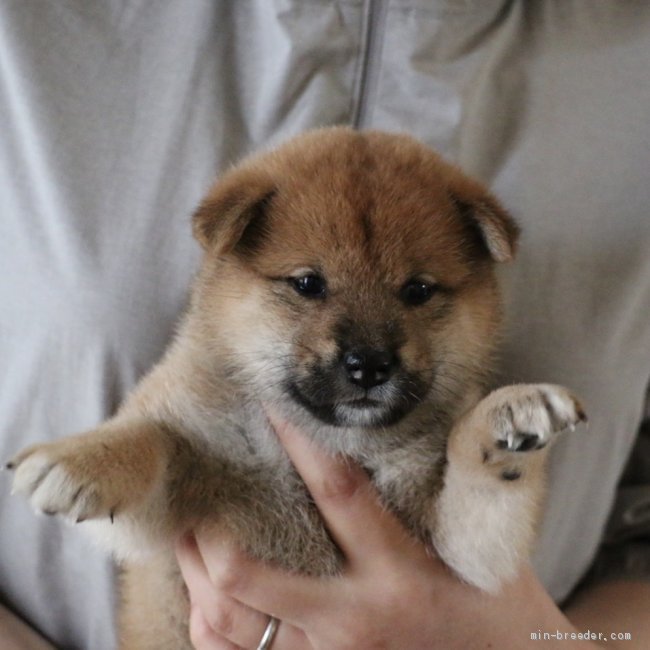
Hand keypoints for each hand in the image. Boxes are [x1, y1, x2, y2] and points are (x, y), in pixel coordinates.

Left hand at [176, 412, 588, 649]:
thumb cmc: (497, 609)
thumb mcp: (479, 543)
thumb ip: (447, 488)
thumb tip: (424, 425)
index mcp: (398, 571)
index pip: (339, 492)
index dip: (300, 443)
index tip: (271, 408)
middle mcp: (352, 620)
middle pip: (247, 577)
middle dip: (209, 534)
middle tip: (194, 497)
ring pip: (229, 626)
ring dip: (196, 580)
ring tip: (184, 540)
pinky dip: (210, 627)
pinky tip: (205, 598)